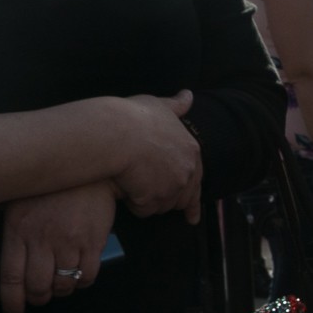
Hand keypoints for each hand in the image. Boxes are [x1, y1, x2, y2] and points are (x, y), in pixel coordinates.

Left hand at [0, 181, 117, 312]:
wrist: (87, 165)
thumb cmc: (48, 184)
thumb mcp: (18, 202)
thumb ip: (12, 231)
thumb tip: (10, 260)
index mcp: (18, 230)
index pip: (11, 277)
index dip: (12, 302)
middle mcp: (43, 240)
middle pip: (38, 286)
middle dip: (39, 298)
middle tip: (40, 297)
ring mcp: (70, 242)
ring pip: (64, 284)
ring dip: (61, 291)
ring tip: (60, 285)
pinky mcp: (94, 241)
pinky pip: (89, 275)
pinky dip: (83, 283)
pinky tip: (80, 276)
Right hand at [108, 91, 202, 223]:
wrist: (115, 133)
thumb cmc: (133, 116)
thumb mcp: (158, 105)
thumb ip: (175, 106)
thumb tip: (188, 96)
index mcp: (191, 150)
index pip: (197, 179)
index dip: (193, 198)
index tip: (192, 216)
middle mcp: (186, 171)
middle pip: (181, 198)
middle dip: (169, 201)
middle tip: (151, 199)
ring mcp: (171, 187)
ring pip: (162, 205)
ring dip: (150, 202)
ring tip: (132, 188)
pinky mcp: (152, 198)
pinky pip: (144, 209)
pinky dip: (135, 205)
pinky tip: (125, 193)